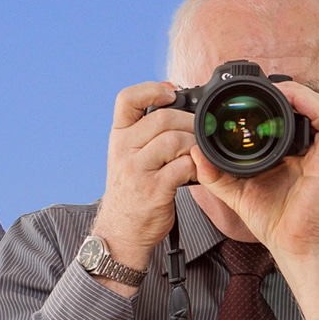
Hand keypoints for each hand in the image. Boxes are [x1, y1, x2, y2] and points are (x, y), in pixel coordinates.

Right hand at [91, 82, 195, 291]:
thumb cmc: (131, 190)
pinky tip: (197, 171)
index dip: (151, 89)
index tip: (171, 93)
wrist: (121, 230)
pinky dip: (197, 166)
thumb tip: (176, 101)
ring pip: (175, 140)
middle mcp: (123, 150)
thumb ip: (145, 131)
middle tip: (201, 132)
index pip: (126, 99)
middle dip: (190, 122)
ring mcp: (137, 170)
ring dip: (195, 145)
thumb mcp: (127, 155)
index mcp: (118, 136)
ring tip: (199, 154)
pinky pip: (184, 166)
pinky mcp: (153, 189)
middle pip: (163, 118)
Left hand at [192, 80, 318, 319]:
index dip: (269, 99)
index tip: (244, 94)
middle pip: (302, 105)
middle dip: (285, 89)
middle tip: (260, 86)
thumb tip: (193, 152)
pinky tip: (294, 101)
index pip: (282, 116)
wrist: (291, 245)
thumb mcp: (232, 190)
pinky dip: (312, 106)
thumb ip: (213, 172)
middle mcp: (304, 148)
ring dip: (300, 92)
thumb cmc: (270, 219)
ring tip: (278, 88)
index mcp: (285, 151)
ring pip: (318, 107)